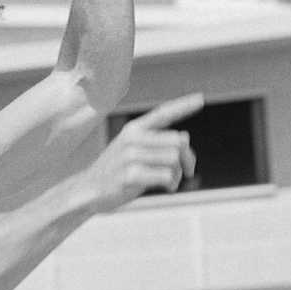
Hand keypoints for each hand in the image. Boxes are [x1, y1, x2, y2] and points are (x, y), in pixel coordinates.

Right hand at [80, 94, 201, 211]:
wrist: (89, 190)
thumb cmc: (118, 170)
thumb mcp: (132, 149)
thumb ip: (156, 141)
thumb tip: (185, 138)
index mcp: (134, 129)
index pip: (163, 113)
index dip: (183, 106)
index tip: (200, 99)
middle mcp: (132, 138)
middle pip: (177, 141)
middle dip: (188, 157)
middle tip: (188, 171)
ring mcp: (130, 156)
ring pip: (174, 159)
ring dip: (179, 174)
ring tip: (172, 181)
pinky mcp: (131, 175)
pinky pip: (166, 175)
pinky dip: (172, 183)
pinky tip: (167, 187)